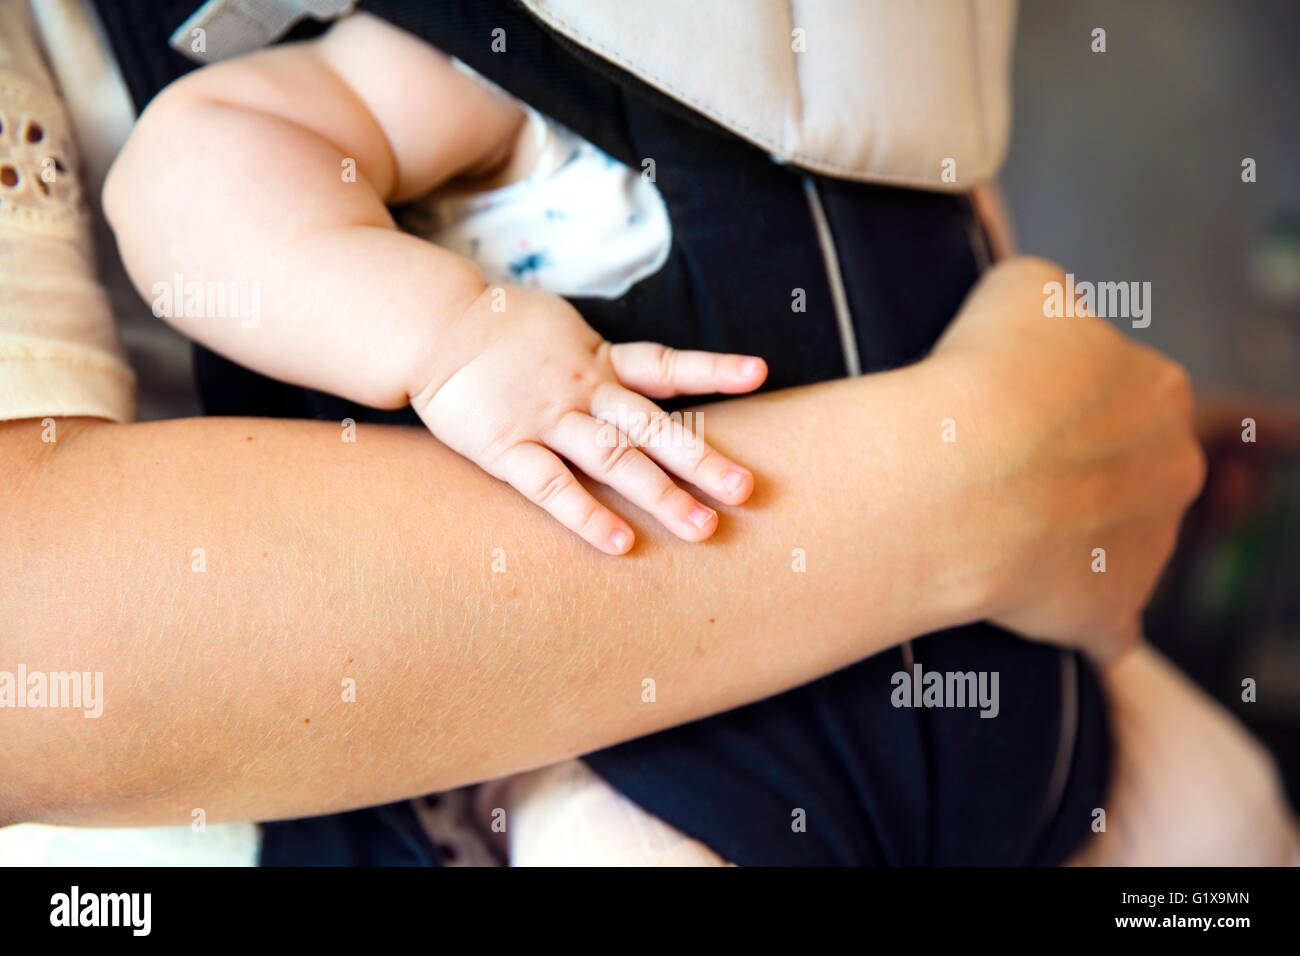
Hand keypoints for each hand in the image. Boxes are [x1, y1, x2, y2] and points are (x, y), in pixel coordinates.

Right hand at [409, 285, 766, 553]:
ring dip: (661, 494)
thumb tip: (643, 375)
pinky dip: (587, 515)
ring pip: (613, 459)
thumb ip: (599, 359)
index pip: (665, 365)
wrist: (430, 323)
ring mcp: (545, 419)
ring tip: (703, 530)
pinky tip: (621, 544)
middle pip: (652, 426)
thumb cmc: (499, 333)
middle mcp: (582, 390)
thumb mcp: (559, 330)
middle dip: (702, 459)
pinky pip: (551, 486)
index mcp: (597, 360)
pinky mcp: (505, 447)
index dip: (712, 368)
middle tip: (747, 490)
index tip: (759, 373)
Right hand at [930, 257, 1206, 659]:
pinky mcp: (1110, 616)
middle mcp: (1174, 470)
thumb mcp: (1022, 287)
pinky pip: (1098, 625)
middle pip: (1128, 471)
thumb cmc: (983, 375)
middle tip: (1000, 470)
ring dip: (1068, 540)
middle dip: (1076, 473)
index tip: (1008, 411)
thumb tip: (1045, 322)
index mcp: (1159, 389)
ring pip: (1113, 544)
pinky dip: (1071, 621)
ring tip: (991, 529)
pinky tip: (1025, 608)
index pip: (1119, 392)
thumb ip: (1052, 304)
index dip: (1058, 401)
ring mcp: (1149, 550)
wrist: (954, 477)